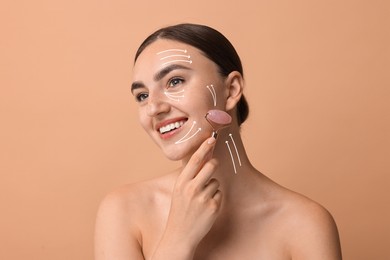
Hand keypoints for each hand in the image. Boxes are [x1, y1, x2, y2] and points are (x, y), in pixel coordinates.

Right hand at [153, 137, 221, 258]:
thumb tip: (202, 158)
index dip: (203, 148)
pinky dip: (215, 199)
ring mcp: (203, 198)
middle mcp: (191, 188)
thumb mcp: (179, 191)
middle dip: (213, 164)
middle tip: (211, 167)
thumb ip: (189, 176)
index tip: (211, 139)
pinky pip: (219, 194)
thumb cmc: (180, 210)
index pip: (194, 160)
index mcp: (181, 182)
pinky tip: (206, 207)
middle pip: (211, 166)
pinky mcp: (213, 207)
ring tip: (202, 198)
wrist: (180, 235)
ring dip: (212, 187)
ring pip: (216, 181)